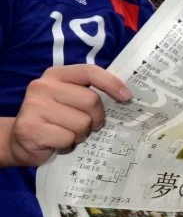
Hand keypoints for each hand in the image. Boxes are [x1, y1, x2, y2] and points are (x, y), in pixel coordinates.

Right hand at [8, 65, 130, 166]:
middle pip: (91, 101)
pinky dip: (68, 144)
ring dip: (81, 134)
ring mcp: (34, 106)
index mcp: (56, 75)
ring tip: (68, 133)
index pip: (89, 71)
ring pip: (82, 123)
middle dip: (96, 118)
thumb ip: (89, 93)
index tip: (126, 97)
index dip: (111, 83)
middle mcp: (43, 86)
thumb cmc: (55, 119)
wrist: (21, 141)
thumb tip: (125, 96)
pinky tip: (57, 142)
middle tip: (88, 125)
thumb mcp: (70, 100)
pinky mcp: (31, 128)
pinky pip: (68, 138)